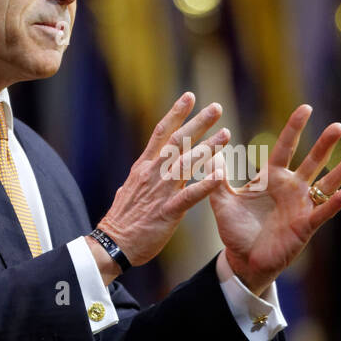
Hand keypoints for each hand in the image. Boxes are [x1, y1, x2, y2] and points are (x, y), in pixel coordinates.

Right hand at [96, 92, 229, 267]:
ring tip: (227, 134)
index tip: (189, 97)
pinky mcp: (167, 211)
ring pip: (187, 163)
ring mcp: (160, 191)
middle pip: (177, 141)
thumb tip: (146, 167)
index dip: (176, 113)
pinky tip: (221, 175)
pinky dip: (206, 185)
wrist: (113, 243)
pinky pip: (189, 196)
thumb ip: (143, 175)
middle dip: (198, 123)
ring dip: (208, 147)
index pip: (161, 132)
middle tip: (216, 108)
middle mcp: (153, 173)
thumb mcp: (131, 188)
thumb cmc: (123, 219)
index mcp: (144, 166)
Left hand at [210, 104, 340, 292]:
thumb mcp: (222, 203)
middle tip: (339, 126)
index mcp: (272, 178)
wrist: (242, 261)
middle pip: (311, 161)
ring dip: (340, 172)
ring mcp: (301, 206)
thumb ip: (216, 179)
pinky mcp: (305, 226)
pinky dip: (334, 204)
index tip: (306, 108)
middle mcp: (291, 188)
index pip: (285, 147)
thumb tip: (213, 153)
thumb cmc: (235, 231)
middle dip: (324, 144)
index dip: (295, 128)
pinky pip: (322, 212)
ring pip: (324, 185)